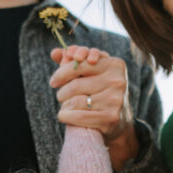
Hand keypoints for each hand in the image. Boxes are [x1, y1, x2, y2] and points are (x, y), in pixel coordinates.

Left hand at [49, 45, 138, 169]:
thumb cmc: (99, 91)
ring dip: (64, 105)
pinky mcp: (111, 117)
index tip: (53, 81)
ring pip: (75, 101)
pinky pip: (79, 116)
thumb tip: (55, 52)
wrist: (119, 120)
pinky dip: (65, 116)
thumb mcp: (91, 73)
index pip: (80, 64)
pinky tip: (64, 115)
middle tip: (60, 96)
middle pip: (75, 85)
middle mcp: (117, 80)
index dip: (62, 72)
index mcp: (114, 64)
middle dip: (62, 92)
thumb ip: (72, 60)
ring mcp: (116, 99)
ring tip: (66, 105)